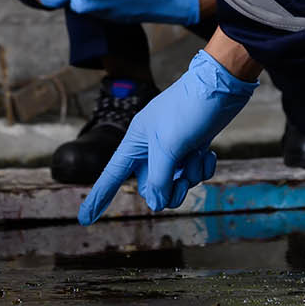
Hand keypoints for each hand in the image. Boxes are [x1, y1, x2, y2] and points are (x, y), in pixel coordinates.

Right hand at [77, 49, 259, 223]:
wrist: (220, 85)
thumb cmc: (188, 110)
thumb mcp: (169, 147)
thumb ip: (159, 179)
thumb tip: (157, 204)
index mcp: (135, 142)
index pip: (112, 176)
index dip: (98, 198)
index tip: (84, 220)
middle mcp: (150, 147)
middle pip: (150, 185)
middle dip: (168, 188)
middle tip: (181, 180)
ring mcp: (172, 148)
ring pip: (175, 181)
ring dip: (189, 176)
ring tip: (197, 158)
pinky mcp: (191, 147)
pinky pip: (192, 171)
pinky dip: (202, 167)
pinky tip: (208, 153)